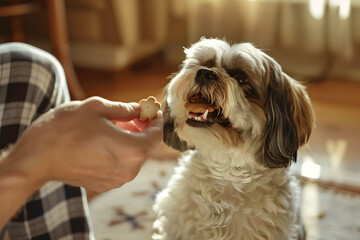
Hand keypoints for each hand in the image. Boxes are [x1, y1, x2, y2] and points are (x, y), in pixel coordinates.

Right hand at [6, 97, 162, 191]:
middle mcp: (129, 169)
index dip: (156, 120)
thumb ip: (125, 109)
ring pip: (133, 155)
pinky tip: (106, 139)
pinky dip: (120, 151)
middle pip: (145, 145)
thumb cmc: (65, 129)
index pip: (157, 134)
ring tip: (116, 124)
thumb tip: (139, 109)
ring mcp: (117, 180)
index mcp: (132, 150)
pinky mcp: (105, 184)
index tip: (151, 109)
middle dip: (142, 127)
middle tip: (132, 113)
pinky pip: (121, 164)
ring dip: (130, 138)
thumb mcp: (96, 108)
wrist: (37, 158)